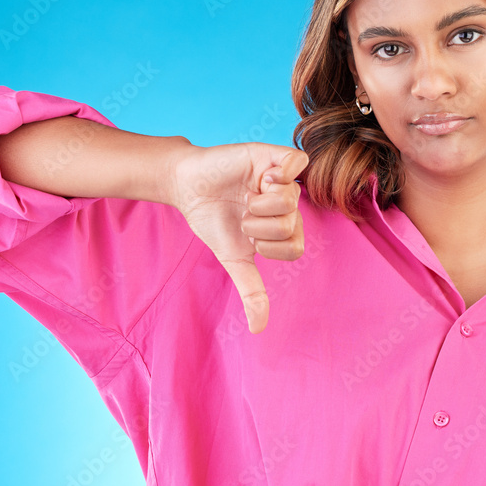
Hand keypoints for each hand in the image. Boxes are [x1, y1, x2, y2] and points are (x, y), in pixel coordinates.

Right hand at [170, 143, 309, 333]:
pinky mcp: (273, 156)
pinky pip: (298, 161)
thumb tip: (259, 329)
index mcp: (284, 228)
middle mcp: (287, 204)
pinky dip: (280, 173)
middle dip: (258, 226)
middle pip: (292, 224)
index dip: (270, 247)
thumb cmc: (213, 222)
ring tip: (245, 196)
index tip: (249, 240)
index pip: (296, 247)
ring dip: (260, 204)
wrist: (187, 189)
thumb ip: (251, 291)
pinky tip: (261, 178)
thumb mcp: (234, 259)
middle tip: (242, 214)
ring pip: (291, 199)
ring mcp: (282, 179)